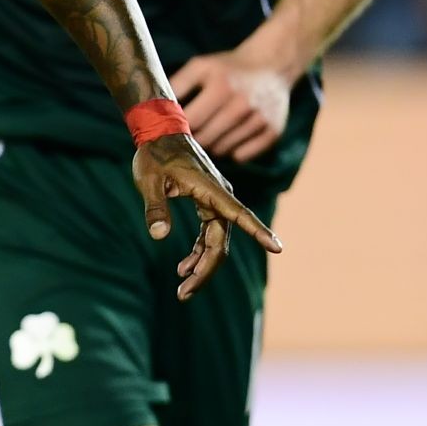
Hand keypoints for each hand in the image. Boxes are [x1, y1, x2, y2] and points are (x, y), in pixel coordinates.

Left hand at [132, 133, 282, 300]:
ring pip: (216, 241)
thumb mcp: (148, 180)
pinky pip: (209, 233)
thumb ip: (155, 207)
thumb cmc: (154, 154)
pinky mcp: (207, 203)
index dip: (258, 232)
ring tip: (183, 289)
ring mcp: (214, 201)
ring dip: (202, 265)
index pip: (239, 214)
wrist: (159, 133)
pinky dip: (198, 251)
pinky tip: (185, 267)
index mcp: (210, 189)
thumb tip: (159, 235)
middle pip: (220, 241)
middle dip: (206, 270)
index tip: (278, 248)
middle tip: (184, 293)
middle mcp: (219, 197)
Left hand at [169, 44, 294, 162]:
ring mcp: (260, 119)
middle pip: (206, 139)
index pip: (191, 121)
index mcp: (222, 86)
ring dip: (211, 144)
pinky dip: (232, 151)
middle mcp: (243, 104)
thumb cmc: (227, 68)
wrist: (272, 65)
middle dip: (193, 138)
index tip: (169, 129)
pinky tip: (230, 136)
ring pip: (222, 150)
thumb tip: (154, 110)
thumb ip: (177, 86)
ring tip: (210, 130)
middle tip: (188, 133)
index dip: (178, 128)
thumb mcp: (200, 67)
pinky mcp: (274, 132)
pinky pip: (242, 156)